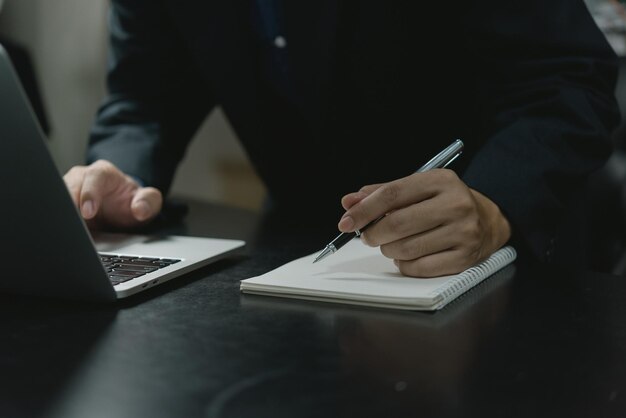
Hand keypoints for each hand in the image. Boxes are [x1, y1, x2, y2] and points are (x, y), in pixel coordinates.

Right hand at [63, 160, 162, 228]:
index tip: (88, 213)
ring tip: (66, 230)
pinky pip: (56, 211)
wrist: (120, 207)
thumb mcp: (147, 201)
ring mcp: (68, 190)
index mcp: (103, 173)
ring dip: (61, 214)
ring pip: (57, 198)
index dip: (89, 194)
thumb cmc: (130, 201)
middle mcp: (81, 177)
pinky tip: (63, 233)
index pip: (93, 177)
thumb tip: (140, 209)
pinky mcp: (61, 204)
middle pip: (68, 186)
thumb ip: (148, 202)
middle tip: (73, 225)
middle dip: (69, 205)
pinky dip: (58, 221)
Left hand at [338, 169, 510, 276]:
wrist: (489, 220)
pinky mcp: (464, 258)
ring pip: (405, 249)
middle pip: (397, 224)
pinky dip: (404, 265)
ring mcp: (463, 232)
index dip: (363, 209)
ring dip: (388, 250)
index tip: (345, 221)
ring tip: (393, 243)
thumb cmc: (444, 204)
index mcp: (441, 181)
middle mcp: (456, 204)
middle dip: (373, 233)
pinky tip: (408, 255)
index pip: (392, 194)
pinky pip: (418, 268)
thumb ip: (382, 193)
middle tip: (368, 236)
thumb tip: (349, 202)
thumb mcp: (417, 189)